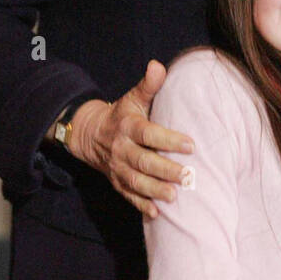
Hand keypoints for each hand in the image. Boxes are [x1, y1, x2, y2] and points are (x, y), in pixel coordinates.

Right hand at [69, 60, 194, 217]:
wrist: (89, 134)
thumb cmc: (121, 115)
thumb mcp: (132, 98)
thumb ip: (148, 85)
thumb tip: (158, 66)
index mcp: (128, 126)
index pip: (149, 133)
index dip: (168, 139)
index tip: (191, 145)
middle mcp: (122, 149)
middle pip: (143, 161)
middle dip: (164, 169)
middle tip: (187, 176)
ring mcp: (118, 168)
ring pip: (135, 181)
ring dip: (154, 190)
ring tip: (174, 197)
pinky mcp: (117, 182)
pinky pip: (127, 196)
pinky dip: (141, 205)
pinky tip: (156, 214)